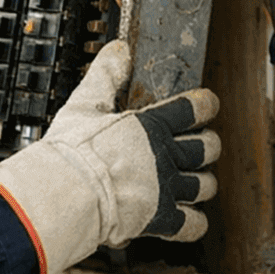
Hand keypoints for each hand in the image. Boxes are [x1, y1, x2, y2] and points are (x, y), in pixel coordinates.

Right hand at [0, 40, 219, 273]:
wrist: (66, 195)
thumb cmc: (71, 153)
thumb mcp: (84, 104)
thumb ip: (105, 76)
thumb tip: (119, 50)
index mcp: (152, 126)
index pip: (196, 109)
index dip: (205, 106)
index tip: (205, 105)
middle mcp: (166, 157)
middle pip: (208, 148)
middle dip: (207, 146)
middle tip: (200, 145)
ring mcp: (166, 189)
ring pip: (205, 185)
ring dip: (202, 182)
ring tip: (194, 181)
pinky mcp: (161, 220)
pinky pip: (193, 224)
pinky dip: (194, 222)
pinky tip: (187, 217)